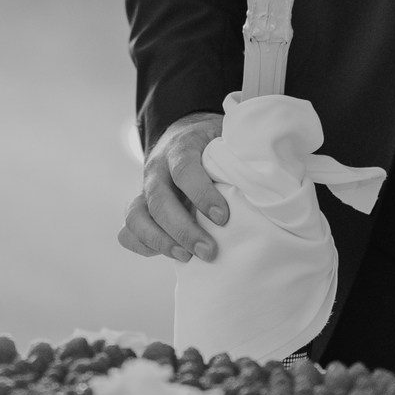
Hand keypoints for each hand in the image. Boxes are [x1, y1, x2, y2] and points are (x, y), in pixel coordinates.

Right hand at [116, 110, 228, 263]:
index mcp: (181, 147)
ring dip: (161, 241)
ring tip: (188, 258)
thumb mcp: (228, 139)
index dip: (201, 194)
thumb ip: (238, 155)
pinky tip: (172, 254)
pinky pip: (128, 231)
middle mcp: (157, 168)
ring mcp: (145, 189)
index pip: (183, 169)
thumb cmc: (215, 144)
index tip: (222, 217)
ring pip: (136, 217)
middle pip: (159, 200)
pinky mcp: (140, 209)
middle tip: (210, 251)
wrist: (186, 135)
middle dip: (183, 230)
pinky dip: (144, 246)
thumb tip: (265, 178)